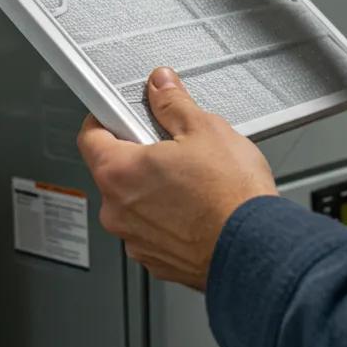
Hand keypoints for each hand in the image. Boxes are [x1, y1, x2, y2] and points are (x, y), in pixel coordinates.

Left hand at [77, 67, 276, 289]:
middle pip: (115, 171)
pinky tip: (198, 208)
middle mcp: (117, 210)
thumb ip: (173, 104)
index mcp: (119, 172)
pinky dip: (169, 218)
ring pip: (136, 203)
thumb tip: (161, 86)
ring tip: (194, 181)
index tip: (122, 113)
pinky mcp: (156, 260)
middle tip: (174, 147)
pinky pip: (153, 229)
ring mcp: (135, 239)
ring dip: (155, 190)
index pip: (90, 135)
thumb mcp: (205, 129)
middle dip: (141, 156)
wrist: (256, 248)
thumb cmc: (232, 196)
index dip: (106, 118)